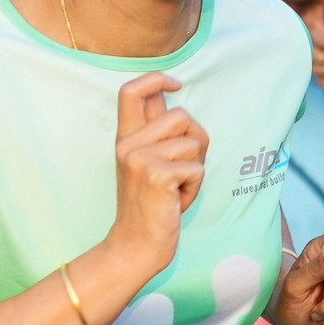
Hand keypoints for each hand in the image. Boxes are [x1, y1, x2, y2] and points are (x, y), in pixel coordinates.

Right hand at [111, 71, 204, 269]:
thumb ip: (158, 134)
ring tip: (177, 188)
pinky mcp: (158, 176)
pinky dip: (195, 188)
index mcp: (125, 139)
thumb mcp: (148, 164)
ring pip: (194, 143)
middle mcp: (129, 144)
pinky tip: (177, 201)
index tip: (176, 84)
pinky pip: (198, 170)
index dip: (157, 78)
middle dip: (196, 141)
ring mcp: (141, 159)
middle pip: (182, 115)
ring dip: (196, 168)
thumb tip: (172, 98)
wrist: (134, 246)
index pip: (132, 91)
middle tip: (184, 168)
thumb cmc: (151, 206)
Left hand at [309, 24, 323, 109]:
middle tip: (322, 53)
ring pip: (315, 68)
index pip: (318, 38)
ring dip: (318, 66)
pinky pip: (319, 81)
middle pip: (314, 54)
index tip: (314, 38)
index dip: (312, 37)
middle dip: (315, 53)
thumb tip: (314, 22)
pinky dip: (323, 77)